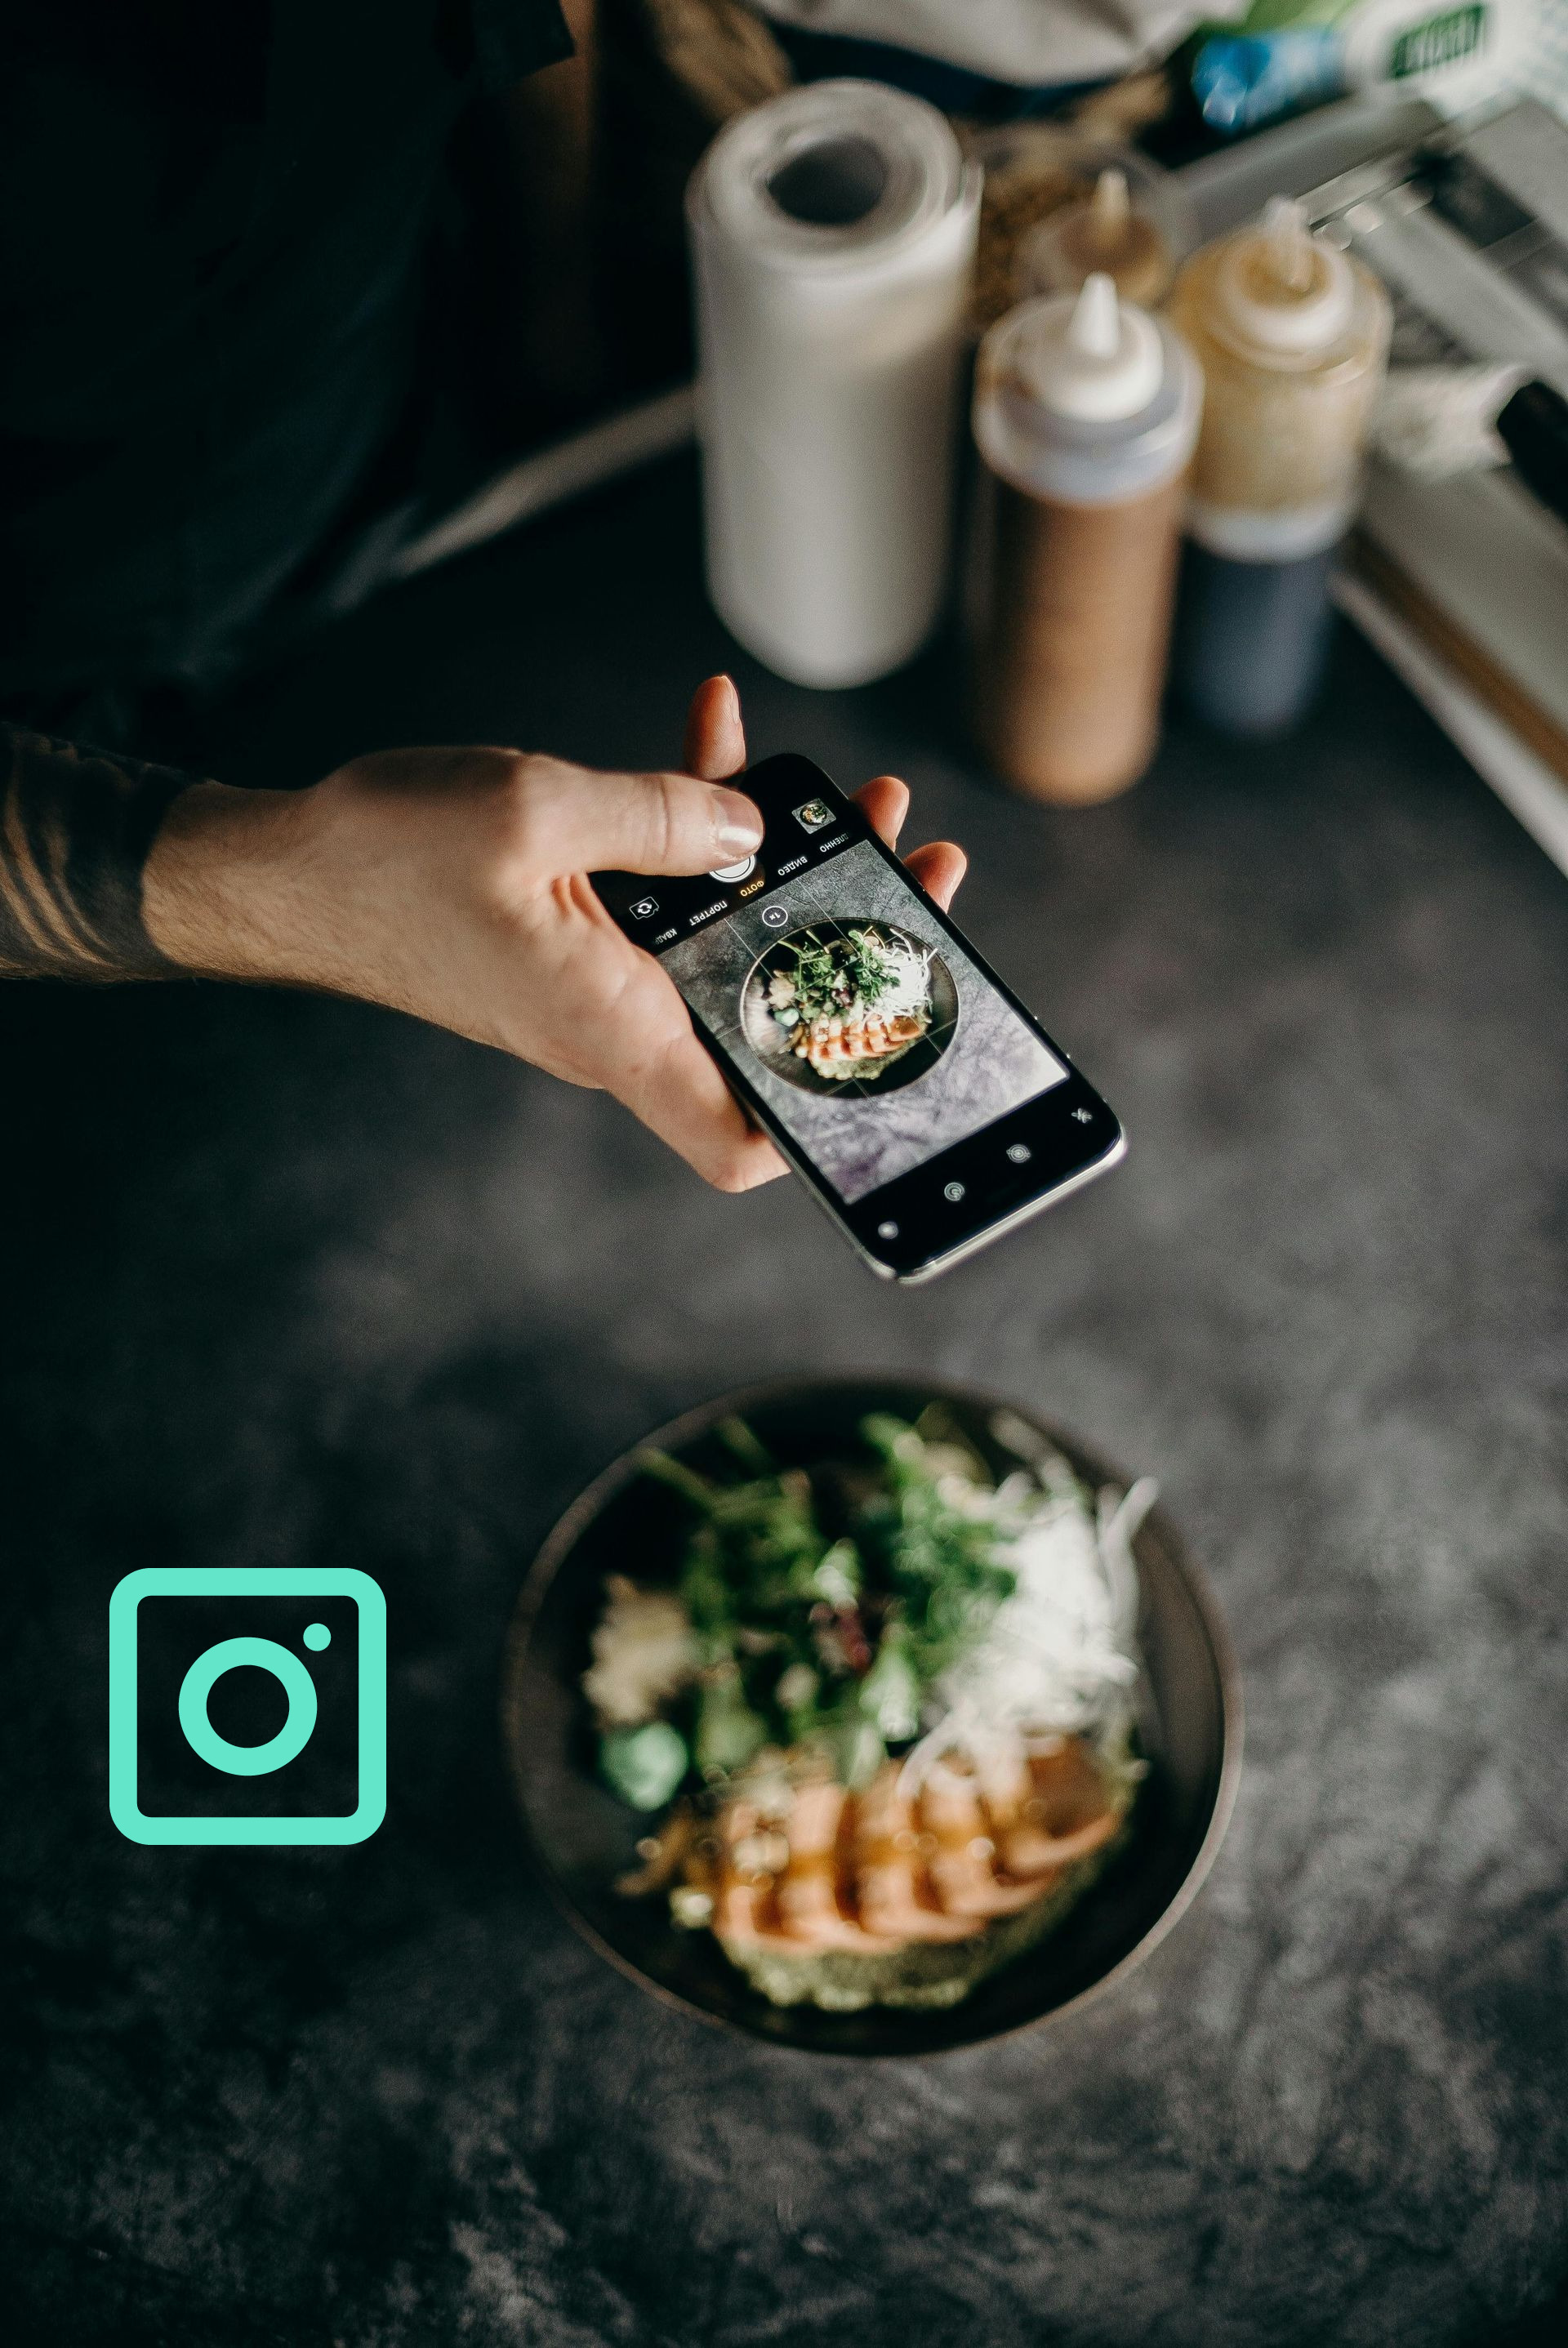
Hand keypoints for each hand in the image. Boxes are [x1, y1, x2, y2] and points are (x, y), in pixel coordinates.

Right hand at [143, 677, 966, 1190]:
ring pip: (728, 944)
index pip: (738, 1142)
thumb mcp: (532, 810)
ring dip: (791, 868)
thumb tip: (750, 828)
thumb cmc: (383, 858)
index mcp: (616, 1030)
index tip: (890, 1046)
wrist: (283, 870)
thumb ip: (659, 816)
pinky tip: (720, 730)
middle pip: (766, 1021)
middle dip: (849, 942)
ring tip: (842, 794)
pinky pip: (664, 894)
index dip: (821, 1125)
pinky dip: (698, 823)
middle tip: (906, 861)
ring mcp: (600, 984)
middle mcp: (618, 1025)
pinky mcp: (578, 940)